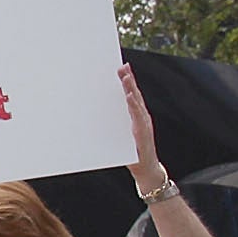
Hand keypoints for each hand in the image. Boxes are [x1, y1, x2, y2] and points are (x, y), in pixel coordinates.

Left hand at [120, 65, 165, 188]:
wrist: (145, 169)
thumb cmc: (131, 153)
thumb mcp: (120, 136)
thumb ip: (112, 125)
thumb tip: (92, 115)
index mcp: (135, 117)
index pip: (130, 95)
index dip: (126, 82)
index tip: (120, 68)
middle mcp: (141, 117)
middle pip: (134, 95)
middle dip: (128, 80)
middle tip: (122, 67)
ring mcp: (143, 124)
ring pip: (136, 103)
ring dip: (130, 89)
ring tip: (124, 77)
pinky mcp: (143, 132)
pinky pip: (138, 116)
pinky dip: (133, 106)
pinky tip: (128, 97)